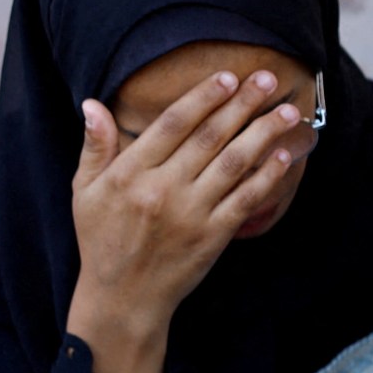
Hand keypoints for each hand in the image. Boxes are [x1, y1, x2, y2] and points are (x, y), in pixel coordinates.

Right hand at [71, 70, 304, 330]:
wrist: (123, 297)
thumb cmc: (102, 240)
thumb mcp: (84, 192)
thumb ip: (95, 147)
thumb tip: (93, 104)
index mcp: (129, 173)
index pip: (172, 125)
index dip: (203, 97)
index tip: (227, 76)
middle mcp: (161, 189)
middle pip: (209, 137)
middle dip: (242, 104)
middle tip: (268, 79)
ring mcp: (190, 214)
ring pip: (233, 164)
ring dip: (264, 134)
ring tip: (287, 112)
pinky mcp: (213, 236)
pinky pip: (246, 200)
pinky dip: (267, 177)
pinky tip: (284, 155)